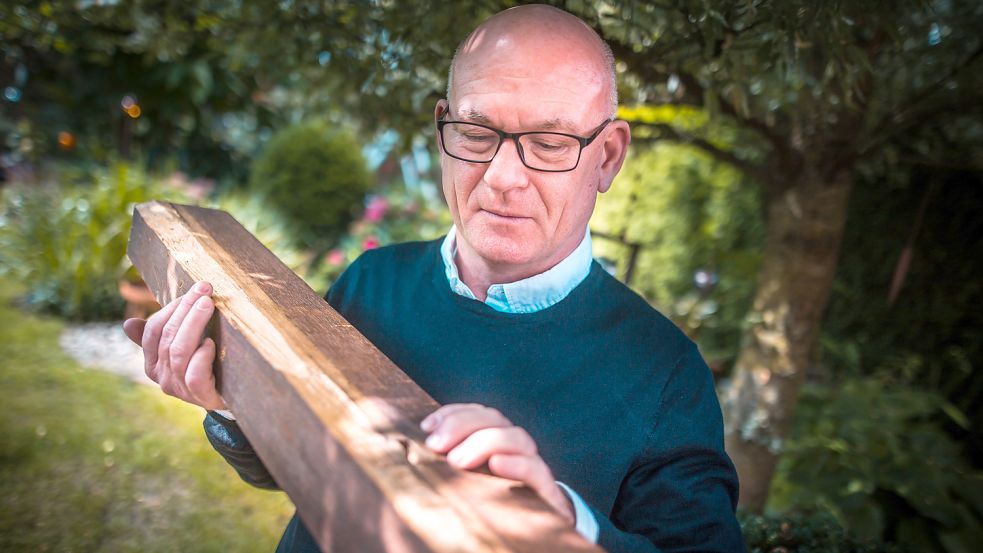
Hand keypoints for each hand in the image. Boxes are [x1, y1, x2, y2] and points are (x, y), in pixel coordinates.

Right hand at [122, 281, 224, 409]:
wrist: (234, 398)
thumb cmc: (207, 367)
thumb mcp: (183, 350)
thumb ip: (160, 336)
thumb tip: (128, 324)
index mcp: (153, 364)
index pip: (152, 330)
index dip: (171, 307)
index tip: (193, 289)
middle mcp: (162, 377)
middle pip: (167, 337)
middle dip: (186, 308)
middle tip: (204, 288)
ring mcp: (180, 388)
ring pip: (179, 351)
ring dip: (194, 323)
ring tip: (208, 304)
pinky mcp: (200, 396)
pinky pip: (194, 374)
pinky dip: (202, 355)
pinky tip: (211, 342)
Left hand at [420, 403, 574, 524]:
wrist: (538, 536)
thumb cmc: (493, 505)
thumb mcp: (469, 480)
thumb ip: (451, 462)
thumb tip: (419, 450)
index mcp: (497, 439)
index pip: (478, 412)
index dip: (452, 413)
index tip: (427, 427)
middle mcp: (515, 447)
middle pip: (494, 418)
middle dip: (461, 425)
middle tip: (436, 446)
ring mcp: (532, 466)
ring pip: (517, 437)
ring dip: (484, 442)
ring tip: (456, 461)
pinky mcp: (546, 491)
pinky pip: (536, 469)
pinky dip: (517, 463)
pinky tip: (496, 465)